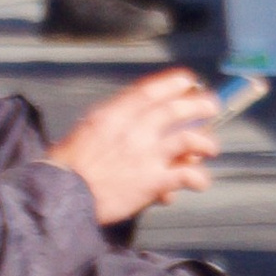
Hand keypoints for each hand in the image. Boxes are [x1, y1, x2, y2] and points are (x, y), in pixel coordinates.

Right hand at [48, 70, 219, 229]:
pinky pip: (185, 174)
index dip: (174, 83)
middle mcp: (134, 129)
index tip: (189, 80)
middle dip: (199, 105)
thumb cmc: (68, 167)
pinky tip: (200, 182)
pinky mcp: (153, 180)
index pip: (151, 90)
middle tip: (212, 106)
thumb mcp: (86, 131)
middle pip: (175, 110)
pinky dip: (197, 178)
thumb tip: (135, 126)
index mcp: (114, 113)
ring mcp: (146, 154)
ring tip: (211, 148)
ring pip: (188, 139)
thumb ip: (113, 125)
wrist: (63, 195)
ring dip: (205, 142)